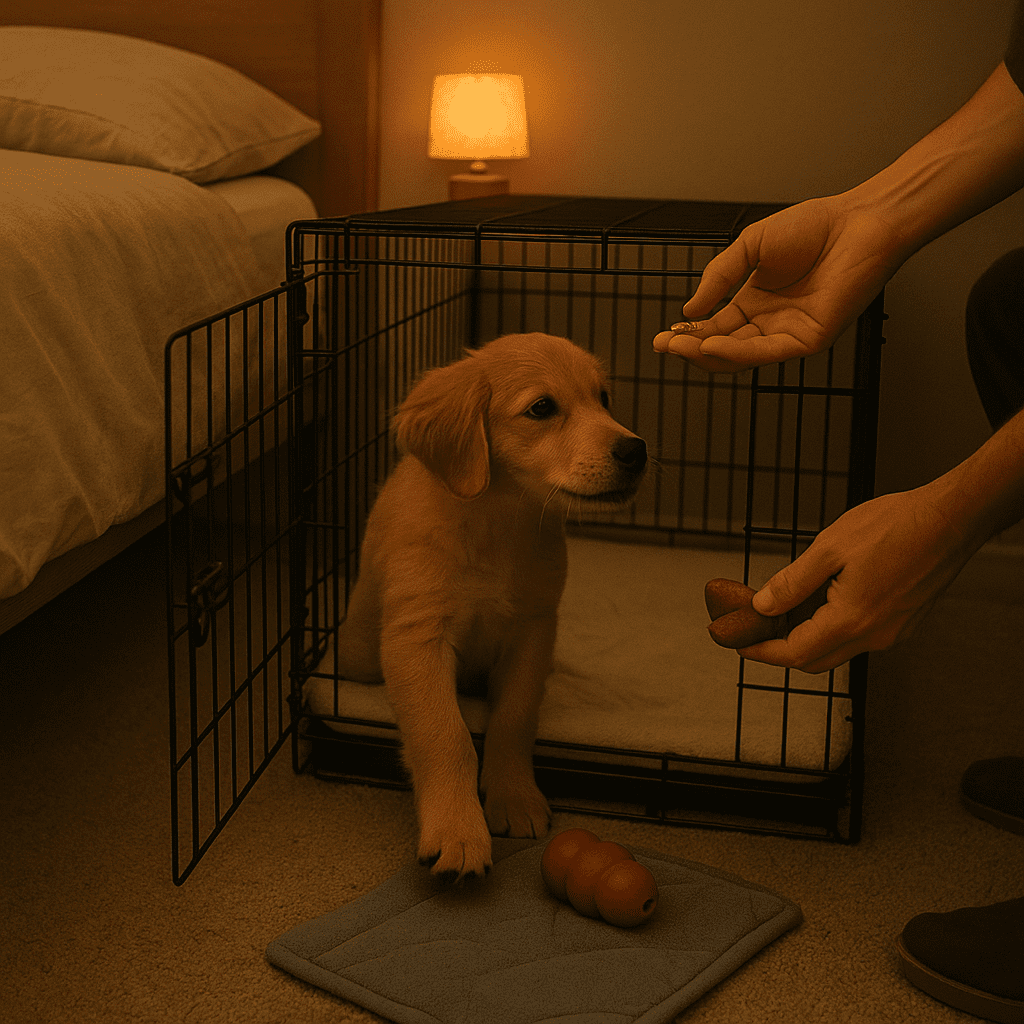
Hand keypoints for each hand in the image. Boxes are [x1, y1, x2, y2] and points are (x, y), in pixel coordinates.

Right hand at [652, 195, 901, 372]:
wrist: (858, 221)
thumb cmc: (814, 227)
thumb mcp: (751, 246)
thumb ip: (719, 276)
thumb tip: (690, 311)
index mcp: (754, 303)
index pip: (714, 329)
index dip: (688, 334)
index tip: (662, 336)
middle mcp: (768, 323)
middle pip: (722, 348)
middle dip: (690, 348)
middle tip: (664, 345)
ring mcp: (788, 334)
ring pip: (740, 356)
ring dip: (707, 354)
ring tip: (680, 346)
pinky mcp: (808, 340)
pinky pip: (766, 352)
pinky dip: (737, 353)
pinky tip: (713, 345)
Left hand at [737, 486, 975, 672]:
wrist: (952, 518)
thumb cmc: (897, 525)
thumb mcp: (830, 548)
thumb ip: (793, 582)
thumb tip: (763, 605)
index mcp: (852, 620)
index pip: (795, 653)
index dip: (763, 652)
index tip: (741, 645)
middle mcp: (875, 636)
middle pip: (815, 660)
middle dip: (781, 649)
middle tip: (756, 629)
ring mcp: (893, 632)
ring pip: (837, 649)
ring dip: (807, 638)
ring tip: (783, 610)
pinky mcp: (904, 622)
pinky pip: (859, 636)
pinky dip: (832, 627)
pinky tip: (819, 601)